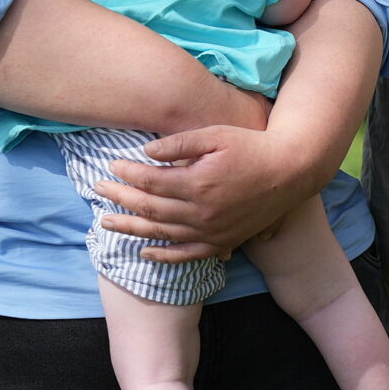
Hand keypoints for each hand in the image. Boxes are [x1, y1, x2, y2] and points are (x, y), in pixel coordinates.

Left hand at [92, 123, 329, 261]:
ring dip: (130, 228)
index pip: (150, 181)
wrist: (290, 171)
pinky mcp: (223, 241)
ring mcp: (211, 231)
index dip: (127, 173)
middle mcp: (201, 212)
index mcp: (197, 183)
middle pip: (149, 208)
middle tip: (98, 189)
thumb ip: (180, 143)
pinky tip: (145, 251)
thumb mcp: (216, 134)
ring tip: (105, 222)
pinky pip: (187, 254)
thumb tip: (145, 152)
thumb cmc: (253, 146)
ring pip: (161, 233)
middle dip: (120, 198)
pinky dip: (164, 255)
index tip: (111, 165)